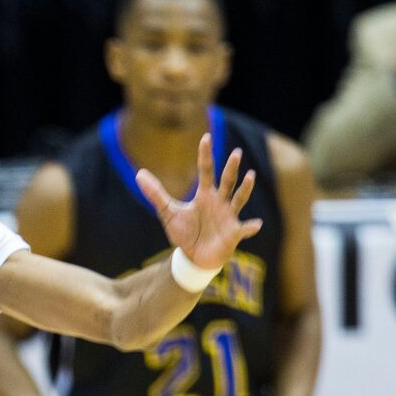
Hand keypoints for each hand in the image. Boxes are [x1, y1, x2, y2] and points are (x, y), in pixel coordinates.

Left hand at [137, 135, 262, 275]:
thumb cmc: (185, 233)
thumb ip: (156, 194)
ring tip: (250, 176)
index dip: (205, 155)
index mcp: (205, 194)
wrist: (193, 258)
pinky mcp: (233, 234)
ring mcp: (228, 216)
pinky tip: (256, 225)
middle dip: (231, 168)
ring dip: (245, 189)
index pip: (206, 170)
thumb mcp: (168, 212)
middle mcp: (219, 201)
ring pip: (238, 199)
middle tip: (236, 153)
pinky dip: (250, 227)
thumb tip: (139, 174)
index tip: (206, 137)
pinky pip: (243, 229)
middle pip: (227, 181)